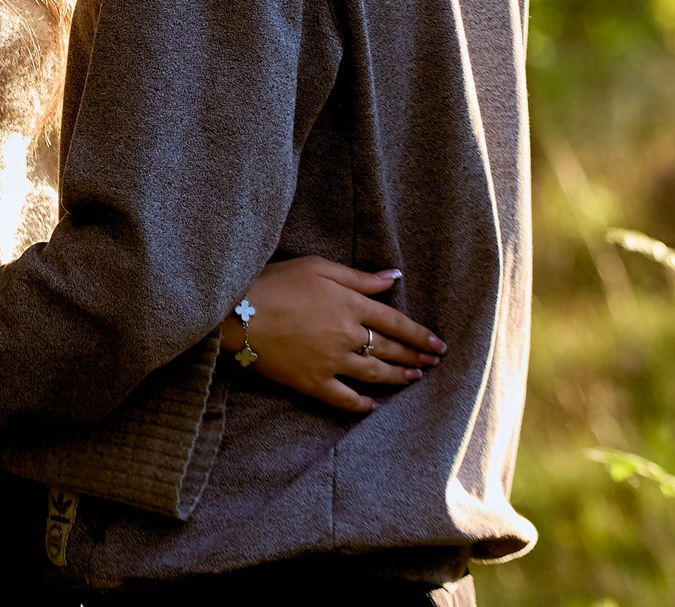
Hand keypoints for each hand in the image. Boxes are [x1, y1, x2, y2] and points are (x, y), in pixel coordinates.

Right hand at [230, 256, 443, 414]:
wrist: (236, 313)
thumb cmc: (274, 282)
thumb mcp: (317, 266)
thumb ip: (358, 276)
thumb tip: (393, 277)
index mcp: (350, 304)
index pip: (395, 322)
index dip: (419, 334)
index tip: (437, 343)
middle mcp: (347, 335)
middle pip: (390, 349)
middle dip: (416, 357)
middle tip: (433, 363)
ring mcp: (331, 362)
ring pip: (375, 374)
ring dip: (398, 378)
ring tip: (414, 379)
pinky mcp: (312, 383)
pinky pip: (344, 400)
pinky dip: (362, 406)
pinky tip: (374, 407)